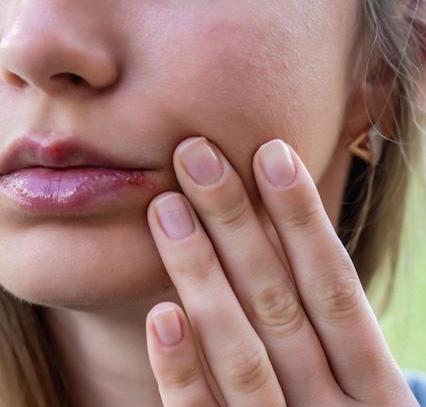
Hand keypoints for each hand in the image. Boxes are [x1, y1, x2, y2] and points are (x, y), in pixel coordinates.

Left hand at [145, 137, 417, 406]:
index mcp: (374, 390)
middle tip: (196, 155)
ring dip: (202, 276)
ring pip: (243, 351)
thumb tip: (292, 248)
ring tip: (166, 208)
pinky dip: (183, 369)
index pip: (334, 289)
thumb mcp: (357, 399)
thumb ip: (327, 341)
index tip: (269, 153)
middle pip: (281, 304)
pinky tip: (161, 312)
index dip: (303, 220)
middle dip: (238, 225)